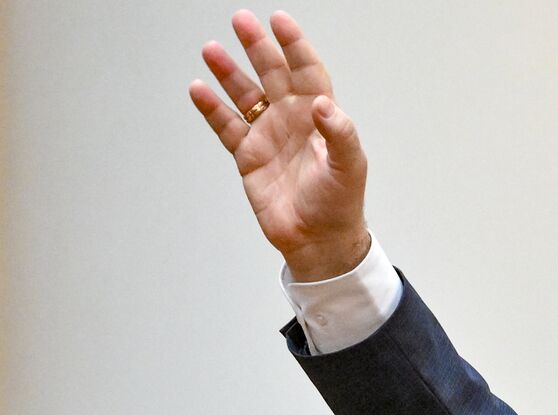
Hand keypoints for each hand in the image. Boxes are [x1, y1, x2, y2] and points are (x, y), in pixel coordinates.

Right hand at [190, 10, 369, 280]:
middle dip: (258, 47)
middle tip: (241, 21)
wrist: (318, 240)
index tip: (280, 22)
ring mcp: (268, 135)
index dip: (295, 46)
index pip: (308, 72)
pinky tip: (199, 89)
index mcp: (320, 118)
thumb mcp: (349, 168)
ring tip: (212, 49)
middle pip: (272, 74)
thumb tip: (325, 106)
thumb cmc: (340, 205)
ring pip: (245, 94)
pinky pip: (226, 125)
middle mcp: (292, 120)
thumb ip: (341, 134)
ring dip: (229, 72)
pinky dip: (212, 108)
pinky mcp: (248, 156)